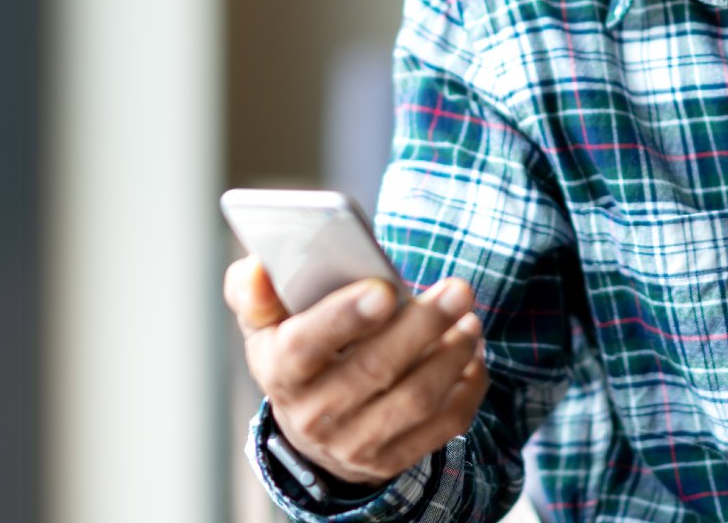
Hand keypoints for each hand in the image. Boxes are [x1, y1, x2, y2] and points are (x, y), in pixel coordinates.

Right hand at [223, 255, 488, 487]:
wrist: (310, 424)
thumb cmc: (295, 350)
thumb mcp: (264, 321)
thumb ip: (254, 290)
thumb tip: (258, 269)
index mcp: (279, 371)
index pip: (305, 346)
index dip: (343, 318)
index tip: (384, 290)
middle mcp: (314, 414)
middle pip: (374, 369)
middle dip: (422, 326)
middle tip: (457, 289)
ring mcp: (355, 443)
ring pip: (415, 398)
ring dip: (451, 355)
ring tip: (470, 318)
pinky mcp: (392, 459)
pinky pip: (442, 425)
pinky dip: (467, 387)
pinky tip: (473, 352)